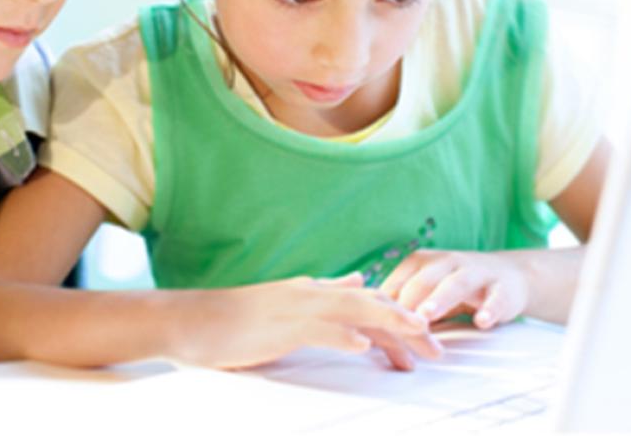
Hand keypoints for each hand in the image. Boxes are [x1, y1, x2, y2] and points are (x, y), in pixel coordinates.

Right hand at [174, 272, 443, 370]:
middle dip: (408, 325)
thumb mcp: (287, 303)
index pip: (369, 301)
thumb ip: (324, 294)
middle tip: (438, 348)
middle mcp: (311, 294)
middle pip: (372, 305)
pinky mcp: (279, 326)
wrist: (192, 321)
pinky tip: (361, 346)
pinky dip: (341, 335)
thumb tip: (358, 282)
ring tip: (418, 337)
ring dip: (389, 326)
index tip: (428, 338)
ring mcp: (296, 309)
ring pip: (353, 311)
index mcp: (314, 292)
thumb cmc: (235, 321)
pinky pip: (317, 329)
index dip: (402, 318)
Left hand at [379, 250, 529, 329]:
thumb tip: (368, 330)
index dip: (385, 302)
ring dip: (440, 299)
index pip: (399, 280)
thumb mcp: (426, 290)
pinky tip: (482, 322)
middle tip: (393, 318)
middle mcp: (447, 262)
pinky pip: (495, 298)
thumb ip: (402, 305)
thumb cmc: (454, 287)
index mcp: (422, 262)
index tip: (372, 323)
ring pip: (456, 284)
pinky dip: (489, 309)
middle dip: (408, 298)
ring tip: (426, 316)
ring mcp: (475, 272)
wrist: (508, 277)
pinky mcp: (501, 288)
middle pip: (424, 279)